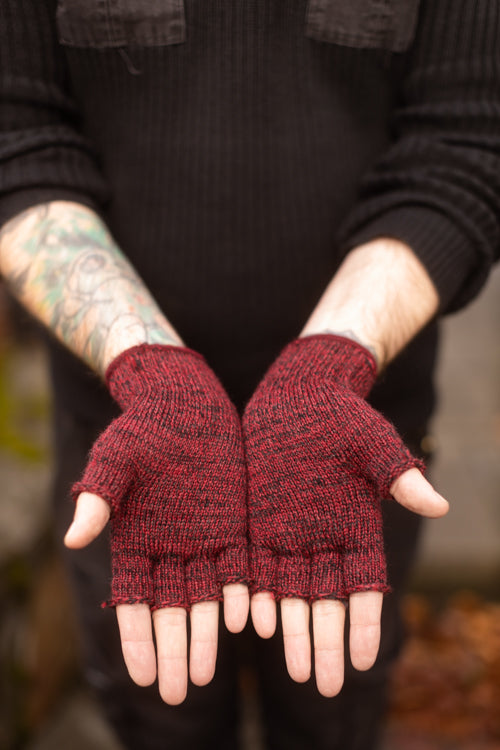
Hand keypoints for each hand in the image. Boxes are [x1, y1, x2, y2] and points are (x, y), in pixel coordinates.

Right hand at [65, 344, 249, 703]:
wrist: (185, 402)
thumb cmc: (142, 428)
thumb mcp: (116, 459)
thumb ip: (99, 497)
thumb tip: (74, 538)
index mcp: (134, 541)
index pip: (133, 602)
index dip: (138, 639)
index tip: (145, 675)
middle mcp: (170, 549)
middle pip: (171, 610)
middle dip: (173, 651)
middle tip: (179, 693)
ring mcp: (204, 539)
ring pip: (206, 597)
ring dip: (207, 635)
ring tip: (208, 674)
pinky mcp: (235, 524)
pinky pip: (240, 567)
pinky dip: (242, 595)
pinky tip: (247, 624)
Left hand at [243, 335, 447, 695]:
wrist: (301, 394)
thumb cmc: (344, 417)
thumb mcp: (372, 444)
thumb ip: (398, 476)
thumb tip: (439, 504)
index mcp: (358, 526)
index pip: (364, 586)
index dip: (363, 623)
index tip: (363, 661)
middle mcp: (324, 538)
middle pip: (326, 600)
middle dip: (324, 641)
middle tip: (321, 686)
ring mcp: (290, 532)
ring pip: (291, 591)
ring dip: (292, 630)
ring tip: (293, 670)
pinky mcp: (259, 520)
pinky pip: (256, 565)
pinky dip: (256, 593)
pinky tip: (254, 623)